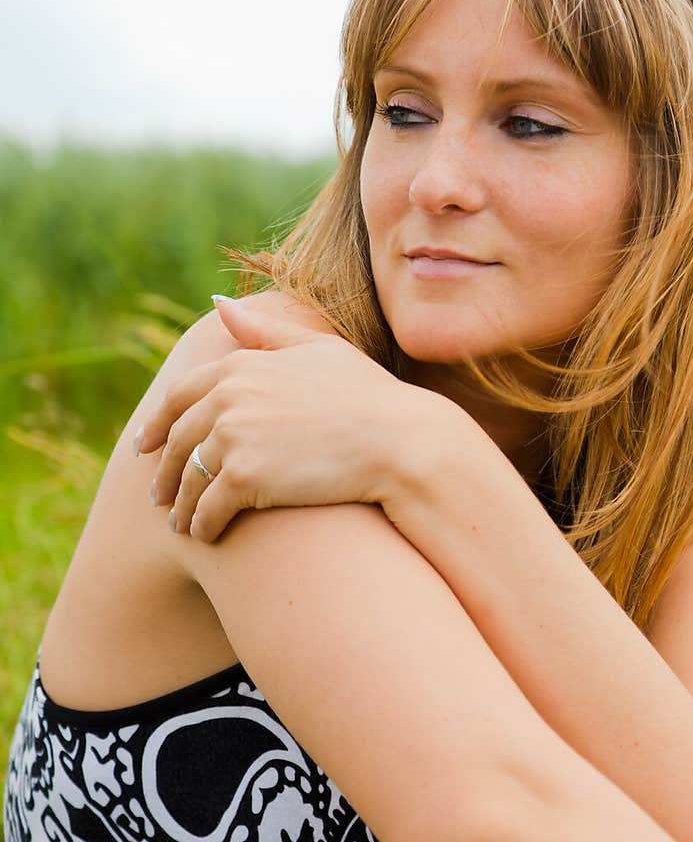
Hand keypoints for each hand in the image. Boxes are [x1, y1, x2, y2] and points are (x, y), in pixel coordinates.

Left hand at [135, 297, 420, 540]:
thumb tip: (219, 304)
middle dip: (163, 471)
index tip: (146, 445)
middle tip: (157, 494)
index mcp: (240, 365)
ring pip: (188, 480)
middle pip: (177, 441)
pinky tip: (204, 537)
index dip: (158, 423)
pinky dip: (201, 525)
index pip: (180, 395)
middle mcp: (227, 397)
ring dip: (180, 505)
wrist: (397, 441)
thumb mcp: (317, 349)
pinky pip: (207, 510)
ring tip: (180, 523)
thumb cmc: (368, 395)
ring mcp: (232, 437)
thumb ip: (264, 331)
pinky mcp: (243, 479)